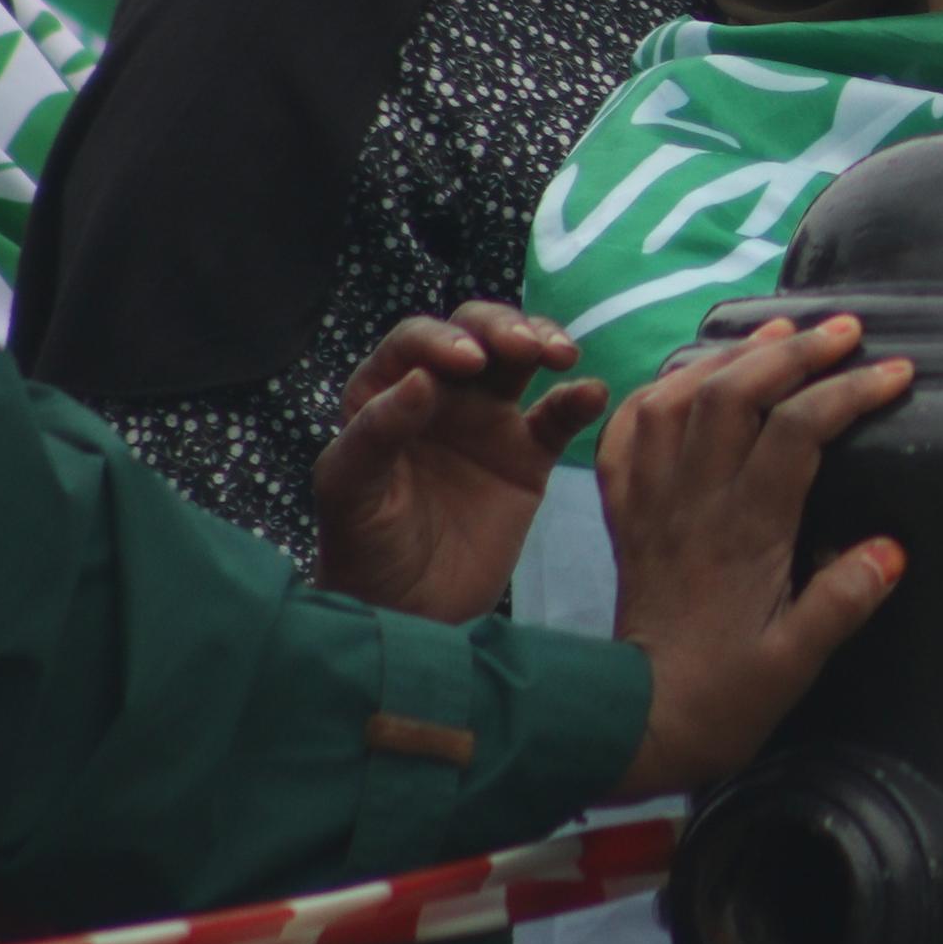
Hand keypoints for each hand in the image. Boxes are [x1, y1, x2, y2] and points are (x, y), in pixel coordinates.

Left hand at [313, 304, 606, 620]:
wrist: (411, 616)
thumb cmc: (365, 551)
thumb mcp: (350, 493)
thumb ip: (375, 435)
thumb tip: (420, 380)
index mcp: (385, 395)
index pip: (414, 343)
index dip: (441, 339)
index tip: (468, 361)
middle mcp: (440, 396)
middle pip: (474, 335)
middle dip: (501, 328)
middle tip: (524, 348)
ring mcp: (488, 423)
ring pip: (519, 360)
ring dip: (542, 341)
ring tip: (562, 355)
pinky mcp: (528, 456)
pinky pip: (558, 417)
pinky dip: (578, 399)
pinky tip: (592, 393)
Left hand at [603, 316, 913, 797]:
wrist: (634, 725)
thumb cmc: (725, 696)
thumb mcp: (797, 663)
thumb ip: (842, 601)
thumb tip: (892, 547)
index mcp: (743, 532)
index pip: (797, 432)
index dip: (848, 392)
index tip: (897, 372)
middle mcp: (693, 502)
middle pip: (734, 394)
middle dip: (794, 350)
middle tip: (845, 330)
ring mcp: (652, 501)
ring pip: (677, 398)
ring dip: (728, 355)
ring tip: (776, 332)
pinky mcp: (625, 513)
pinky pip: (626, 432)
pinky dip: (657, 391)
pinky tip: (687, 377)